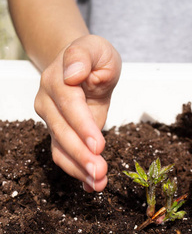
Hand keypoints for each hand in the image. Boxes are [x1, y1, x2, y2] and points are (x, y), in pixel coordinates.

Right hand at [34, 35, 121, 191]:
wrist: (81, 66)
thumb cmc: (93, 57)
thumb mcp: (97, 48)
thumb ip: (84, 55)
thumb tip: (73, 73)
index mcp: (58, 80)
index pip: (70, 105)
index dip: (83, 126)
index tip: (99, 144)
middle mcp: (49, 102)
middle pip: (63, 132)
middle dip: (82, 154)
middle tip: (101, 171)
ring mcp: (52, 120)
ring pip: (60, 149)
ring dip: (79, 169)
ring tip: (99, 184)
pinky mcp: (61, 133)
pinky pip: (64, 155)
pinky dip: (77, 172)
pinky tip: (92, 186)